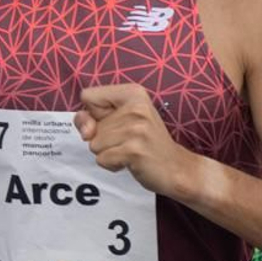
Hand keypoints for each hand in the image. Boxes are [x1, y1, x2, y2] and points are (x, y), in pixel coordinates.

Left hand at [76, 84, 192, 195]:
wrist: (176, 168)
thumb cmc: (145, 143)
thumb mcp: (120, 121)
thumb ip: (92, 117)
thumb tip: (85, 132)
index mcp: (132, 92)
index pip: (87, 96)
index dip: (92, 114)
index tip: (115, 122)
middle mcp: (135, 106)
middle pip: (90, 125)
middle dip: (103, 139)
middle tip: (129, 141)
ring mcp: (136, 128)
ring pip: (94, 144)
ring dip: (108, 153)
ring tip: (130, 151)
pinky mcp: (134, 150)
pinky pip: (102, 159)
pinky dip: (112, 165)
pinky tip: (131, 161)